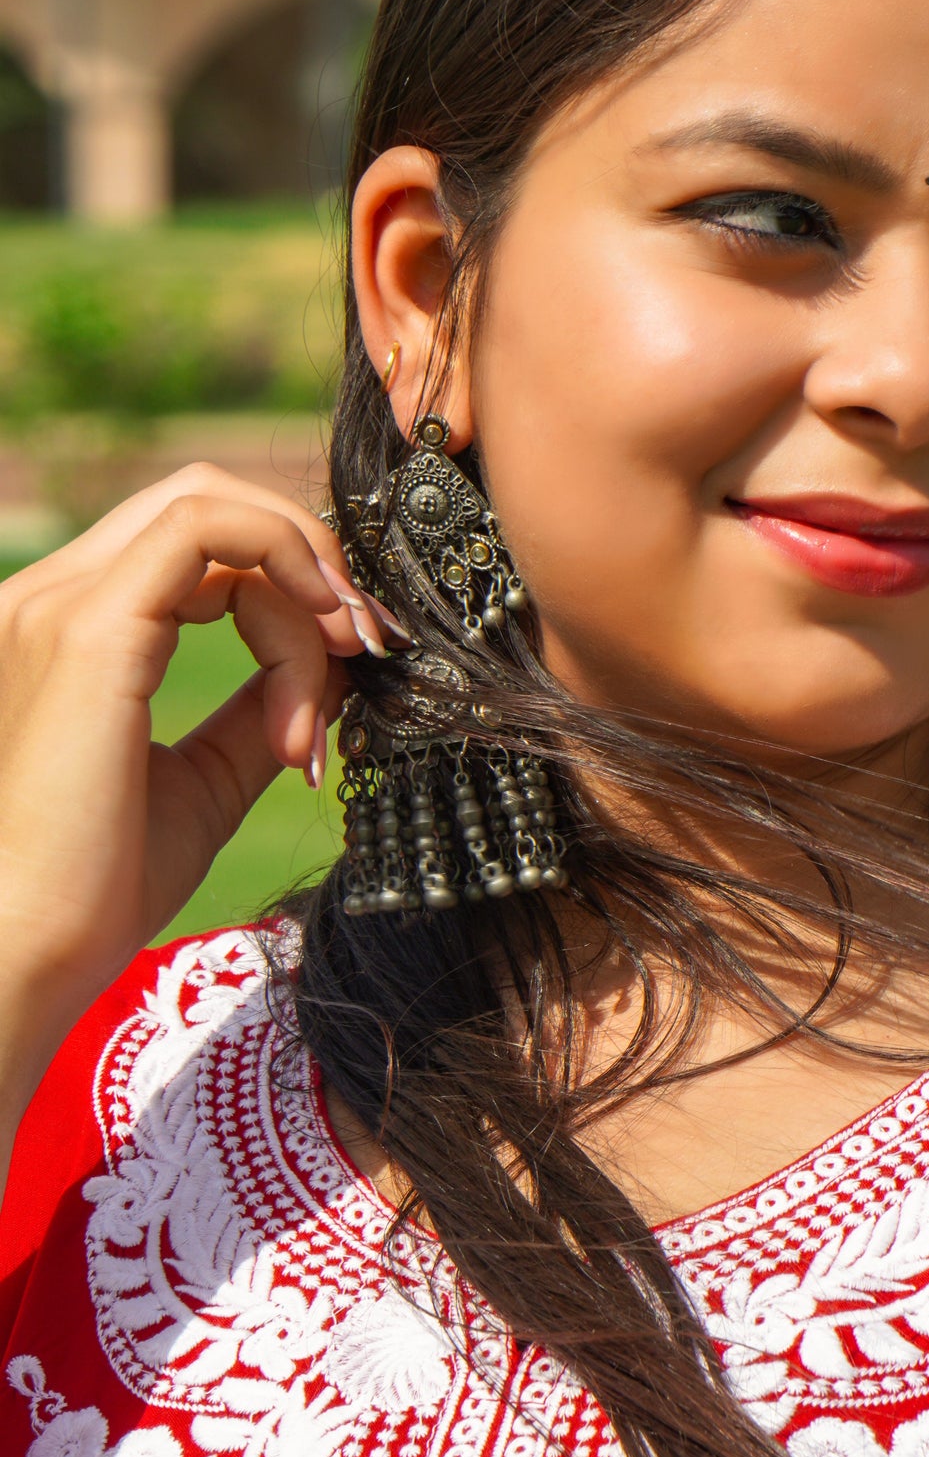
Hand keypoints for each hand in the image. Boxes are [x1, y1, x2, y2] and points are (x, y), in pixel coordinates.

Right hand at [0, 464, 398, 1189]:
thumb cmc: (96, 888)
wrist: (25, 954)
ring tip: (346, 660)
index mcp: (73, 630)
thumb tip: (335, 664)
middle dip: (306, 554)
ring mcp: (61, 604)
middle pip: (206, 503)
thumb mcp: (205, 781)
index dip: (294, 582)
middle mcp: (54, 599)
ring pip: (212, 508)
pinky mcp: (89, 631)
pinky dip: (286, 566)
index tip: (354, 663)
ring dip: (305, 570)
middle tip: (366, 641)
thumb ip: (260, 710)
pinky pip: (205, 532)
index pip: (197, 545)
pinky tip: (322, 650)